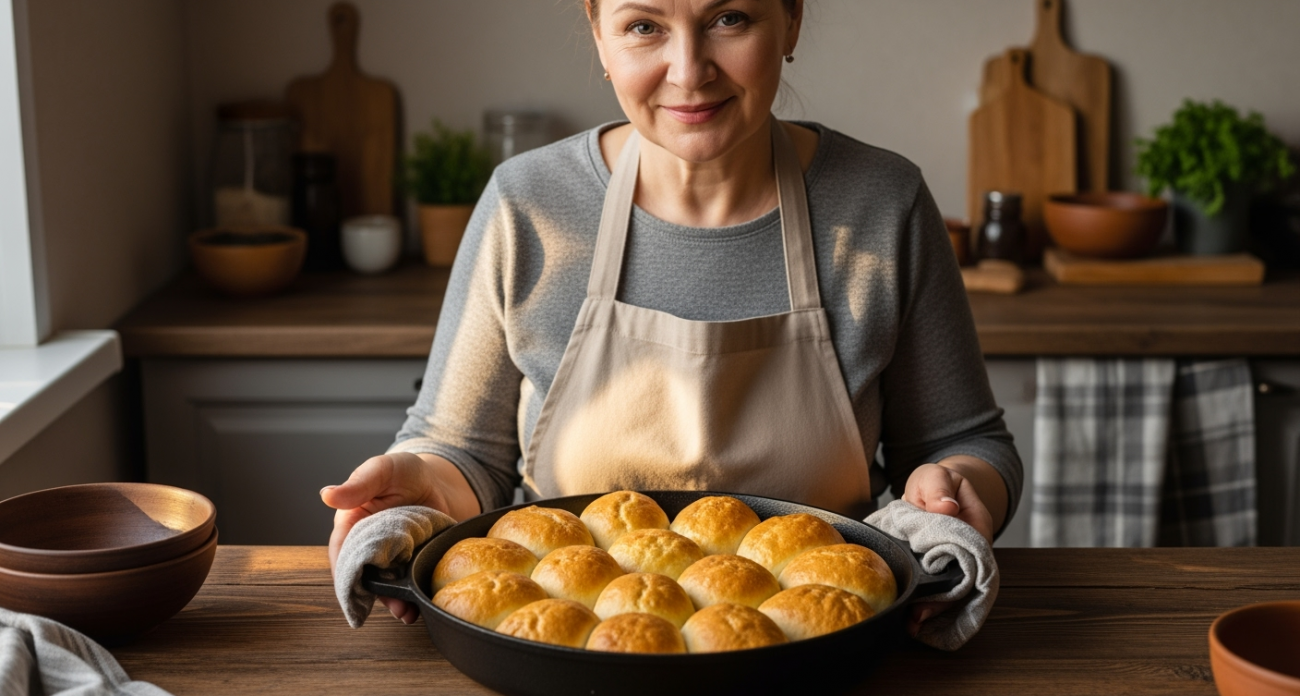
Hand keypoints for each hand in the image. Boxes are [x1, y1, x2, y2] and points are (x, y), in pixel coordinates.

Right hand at [320, 452, 478, 623]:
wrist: (441, 483)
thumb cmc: (405, 473)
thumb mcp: (383, 471)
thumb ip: (359, 484)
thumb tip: (327, 495)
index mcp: (352, 523)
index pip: (341, 552)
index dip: (344, 571)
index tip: (351, 588)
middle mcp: (367, 545)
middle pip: (361, 575)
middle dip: (369, 594)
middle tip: (385, 603)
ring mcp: (390, 559)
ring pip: (383, 585)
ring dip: (391, 601)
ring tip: (404, 612)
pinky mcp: (411, 565)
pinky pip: (406, 585)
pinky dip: (409, 598)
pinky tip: (415, 608)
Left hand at [901, 460, 994, 636]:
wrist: (934, 488)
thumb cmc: (937, 483)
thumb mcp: (936, 476)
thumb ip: (939, 488)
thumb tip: (946, 507)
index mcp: (976, 527)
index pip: (971, 558)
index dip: (956, 579)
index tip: (936, 593)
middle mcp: (971, 550)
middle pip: (963, 583)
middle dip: (942, 603)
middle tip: (917, 617)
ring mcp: (956, 562)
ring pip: (952, 591)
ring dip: (933, 607)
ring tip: (911, 623)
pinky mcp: (938, 568)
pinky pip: (937, 587)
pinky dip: (926, 600)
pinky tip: (909, 615)